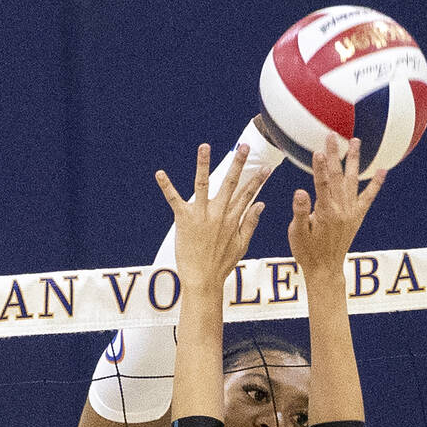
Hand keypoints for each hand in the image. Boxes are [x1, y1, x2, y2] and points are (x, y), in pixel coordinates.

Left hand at [155, 143, 267, 293]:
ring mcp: (201, 215)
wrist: (202, 280)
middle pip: (231, 184)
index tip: (267, 167)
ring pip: (203, 184)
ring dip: (203, 164)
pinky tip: (160, 174)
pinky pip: (174, 200)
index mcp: (233, 219)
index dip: (258, 180)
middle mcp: (219, 214)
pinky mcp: (184, 220)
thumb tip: (261, 205)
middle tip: (244, 146)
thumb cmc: (221, 265)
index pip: (248, 194)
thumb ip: (251, 223)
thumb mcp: (242, 245)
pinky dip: (167, 187)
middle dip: (238, 164)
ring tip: (205, 146)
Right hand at [288, 135, 384, 284]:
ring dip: (354, 160)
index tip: (319, 151)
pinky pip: (368, 197)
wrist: (325, 269)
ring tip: (356, 141)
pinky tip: (383, 170)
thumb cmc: (307, 252)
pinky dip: (375, 184)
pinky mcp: (357, 216)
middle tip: (332, 135)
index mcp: (325, 213)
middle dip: (335, 155)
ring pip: (352, 181)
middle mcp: (341, 210)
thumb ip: (300, 213)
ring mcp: (351, 212)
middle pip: (337, 177)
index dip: (320, 167)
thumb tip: (300, 192)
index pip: (322, 185)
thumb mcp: (297, 234)